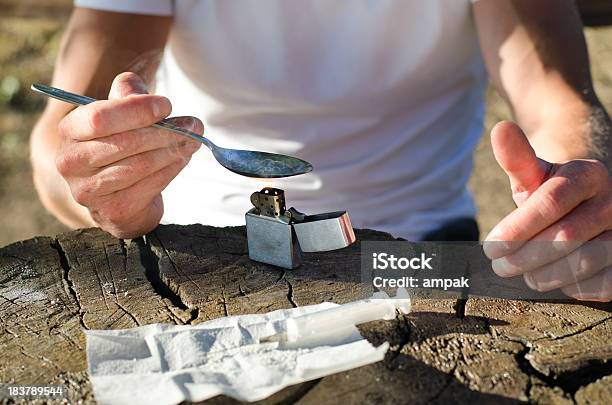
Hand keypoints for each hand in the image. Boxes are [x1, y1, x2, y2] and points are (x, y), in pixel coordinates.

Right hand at [56, 72, 201, 237]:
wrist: (117, 195)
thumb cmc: (119, 145)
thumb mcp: (120, 114)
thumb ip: (129, 95)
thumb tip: (157, 101)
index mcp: (70, 130)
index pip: (101, 117)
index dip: (138, 110)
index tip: (167, 106)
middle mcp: (72, 161)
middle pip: (126, 142)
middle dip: (165, 132)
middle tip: (193, 127)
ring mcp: (89, 190)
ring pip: (142, 164)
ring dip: (173, 151)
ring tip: (192, 141)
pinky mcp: (113, 209)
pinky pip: (151, 185)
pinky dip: (172, 169)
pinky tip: (182, 159)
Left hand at [483, 121, 611, 301]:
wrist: (590, 201)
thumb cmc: (552, 190)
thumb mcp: (534, 174)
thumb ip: (516, 158)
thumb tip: (499, 129)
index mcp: (588, 174)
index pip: (551, 202)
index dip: (519, 228)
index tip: (491, 247)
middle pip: (567, 235)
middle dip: (527, 256)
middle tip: (500, 266)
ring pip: (587, 261)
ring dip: (548, 275)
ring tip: (523, 275)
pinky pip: (607, 282)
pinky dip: (577, 288)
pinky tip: (555, 282)